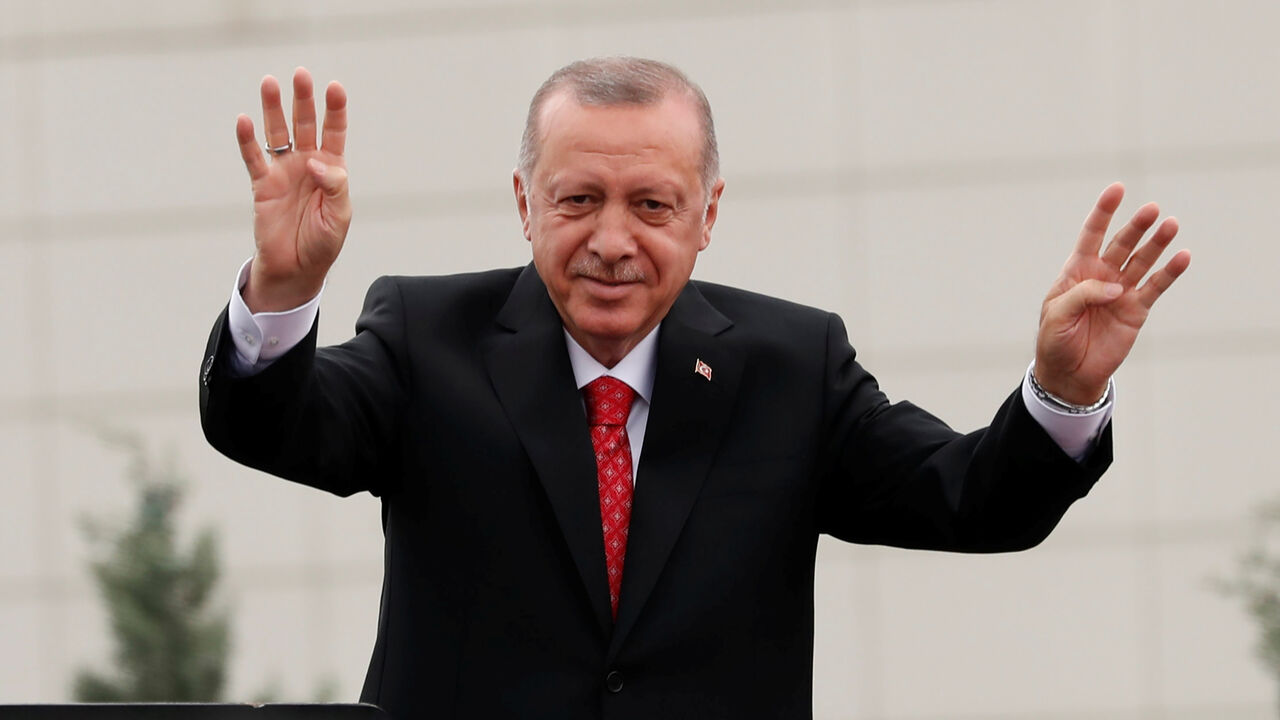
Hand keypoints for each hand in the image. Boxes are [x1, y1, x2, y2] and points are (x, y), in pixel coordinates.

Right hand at [236, 67, 350, 311]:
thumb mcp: (338, 217)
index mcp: (331, 169)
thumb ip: (334, 186)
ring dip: (273, 109)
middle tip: (300, 74)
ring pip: (277, 133)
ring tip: (269, 83)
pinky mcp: (262, 184)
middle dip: (303, 100)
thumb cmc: (322, 243)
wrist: (296, 268)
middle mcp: (307, 164)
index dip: (334, 110)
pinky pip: (253, 157)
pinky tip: (244, 120)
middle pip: (304, 124)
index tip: (334, 88)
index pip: (334, 132)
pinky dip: (247, 140)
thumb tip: (316, 161)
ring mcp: (283, 171)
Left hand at [1035, 182, 1191, 404]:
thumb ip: (1082, 295)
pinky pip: (1156, 286)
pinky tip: (1183, 257)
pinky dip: (1170, 272)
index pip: (1092, 234)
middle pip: (1122, 244)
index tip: (1117, 189)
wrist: (1069, 374)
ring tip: (1171, 225)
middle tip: (1152, 210)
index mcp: (1077, 271)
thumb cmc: (1055, 341)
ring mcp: (1122, 291)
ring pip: (1142, 261)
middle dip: (1136, 226)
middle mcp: (1102, 276)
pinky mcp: (1137, 309)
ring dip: (1156, 244)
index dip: (1104, 212)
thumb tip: (1115, 287)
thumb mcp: (1056, 315)